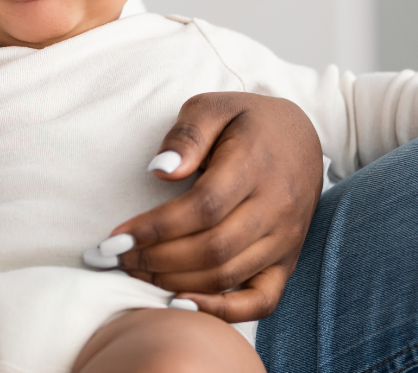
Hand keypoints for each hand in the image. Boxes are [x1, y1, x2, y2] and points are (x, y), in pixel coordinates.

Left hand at [108, 93, 321, 322]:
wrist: (302, 135)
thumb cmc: (247, 119)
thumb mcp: (214, 106)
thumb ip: (187, 135)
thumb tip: (160, 171)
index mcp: (254, 166)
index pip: (202, 208)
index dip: (156, 228)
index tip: (116, 237)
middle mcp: (275, 209)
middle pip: (212, 248)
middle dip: (156, 259)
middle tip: (116, 258)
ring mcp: (285, 239)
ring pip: (227, 276)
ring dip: (174, 281)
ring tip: (134, 271)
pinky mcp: (288, 260)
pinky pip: (261, 301)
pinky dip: (222, 312)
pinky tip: (181, 305)